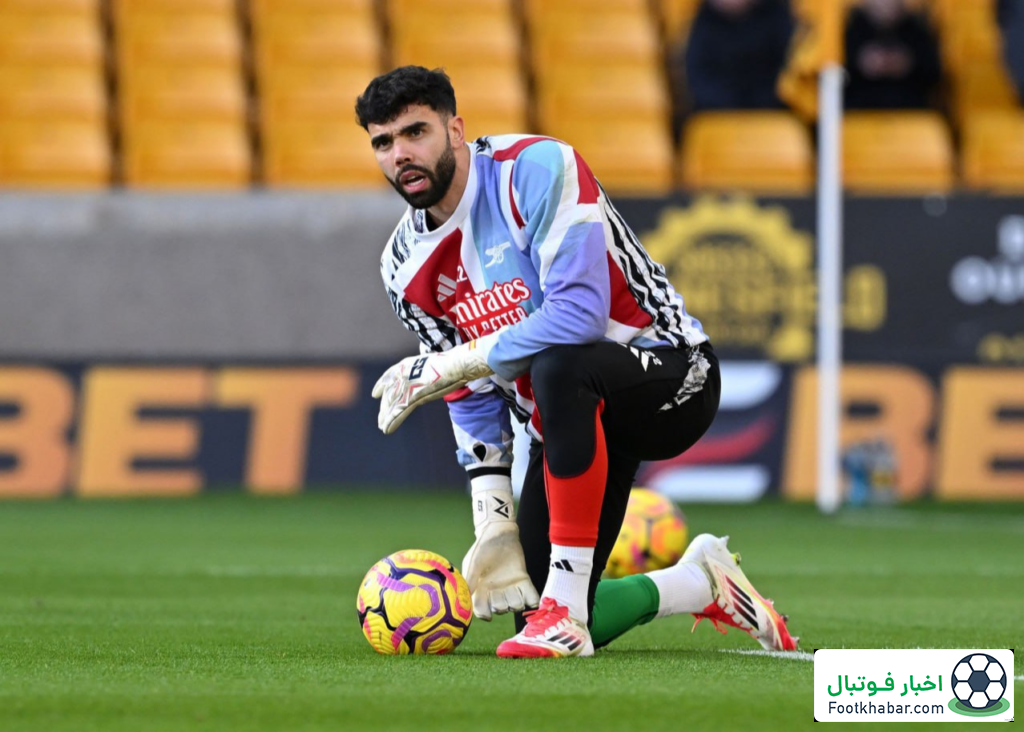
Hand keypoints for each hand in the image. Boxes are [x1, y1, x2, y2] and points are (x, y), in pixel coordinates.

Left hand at [371, 340, 493, 434]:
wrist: (455, 365)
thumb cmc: (451, 363)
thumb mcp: (433, 365)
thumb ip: (426, 372)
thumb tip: (430, 376)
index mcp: (406, 365)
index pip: (389, 376)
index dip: (381, 385)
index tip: (376, 393)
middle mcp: (402, 374)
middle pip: (390, 394)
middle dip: (385, 407)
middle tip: (381, 419)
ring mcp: (407, 385)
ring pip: (392, 404)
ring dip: (386, 417)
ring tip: (382, 427)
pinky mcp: (413, 396)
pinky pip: (399, 411)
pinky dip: (393, 421)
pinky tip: (387, 430)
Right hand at [461, 521, 539, 620]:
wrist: (498, 532)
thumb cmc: (482, 547)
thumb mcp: (474, 563)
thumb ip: (470, 580)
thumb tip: (466, 598)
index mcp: (481, 589)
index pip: (482, 609)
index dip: (484, 615)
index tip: (488, 616)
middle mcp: (496, 591)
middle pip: (500, 609)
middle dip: (501, 606)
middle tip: (500, 594)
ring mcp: (510, 586)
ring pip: (516, 605)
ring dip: (516, 603)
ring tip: (514, 591)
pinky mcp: (523, 579)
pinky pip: (530, 596)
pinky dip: (533, 601)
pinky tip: (532, 600)